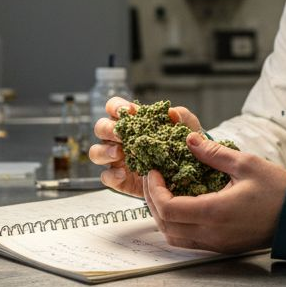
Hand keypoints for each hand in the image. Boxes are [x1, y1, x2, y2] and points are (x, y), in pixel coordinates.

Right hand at [89, 99, 204, 196]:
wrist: (189, 173)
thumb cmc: (184, 145)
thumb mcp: (188, 128)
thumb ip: (182, 117)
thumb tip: (172, 112)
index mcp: (132, 121)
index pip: (114, 107)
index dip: (117, 107)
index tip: (128, 112)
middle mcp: (120, 138)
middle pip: (100, 128)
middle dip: (108, 129)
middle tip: (121, 134)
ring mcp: (118, 159)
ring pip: (96, 152)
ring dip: (105, 151)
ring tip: (120, 153)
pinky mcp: (121, 179)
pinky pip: (106, 177)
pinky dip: (111, 175)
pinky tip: (123, 174)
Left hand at [142, 132, 285, 254]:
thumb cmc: (278, 190)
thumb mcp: (246, 164)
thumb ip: (213, 153)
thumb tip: (189, 140)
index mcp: (215, 213)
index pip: (169, 209)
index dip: (154, 190)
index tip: (154, 172)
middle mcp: (212, 233)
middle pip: (165, 226)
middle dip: (152, 201)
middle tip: (153, 180)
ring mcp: (217, 244)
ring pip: (174, 238)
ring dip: (162, 216)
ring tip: (163, 192)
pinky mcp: (222, 247)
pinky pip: (189, 241)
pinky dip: (176, 225)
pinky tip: (181, 206)